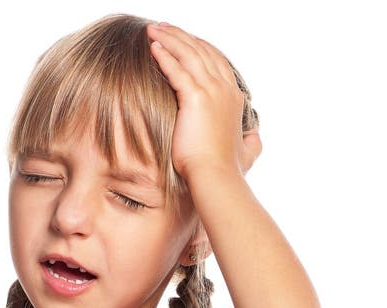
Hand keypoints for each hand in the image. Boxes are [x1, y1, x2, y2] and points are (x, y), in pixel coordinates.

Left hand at [146, 22, 260, 184]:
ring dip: (170, 39)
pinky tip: (153, 47)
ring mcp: (211, 92)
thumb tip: (255, 137)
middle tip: (163, 27)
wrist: (217, 178)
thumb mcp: (248, 151)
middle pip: (201, 51)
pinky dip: (165, 55)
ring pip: (188, 55)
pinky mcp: (194, 99)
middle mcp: (224, 89)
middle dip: (181, 36)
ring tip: (153, 29)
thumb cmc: (228, 170)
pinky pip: (177, 70)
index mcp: (234, 97)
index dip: (199, 47)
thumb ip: (252, 141)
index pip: (216, 61)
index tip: (183, 40)